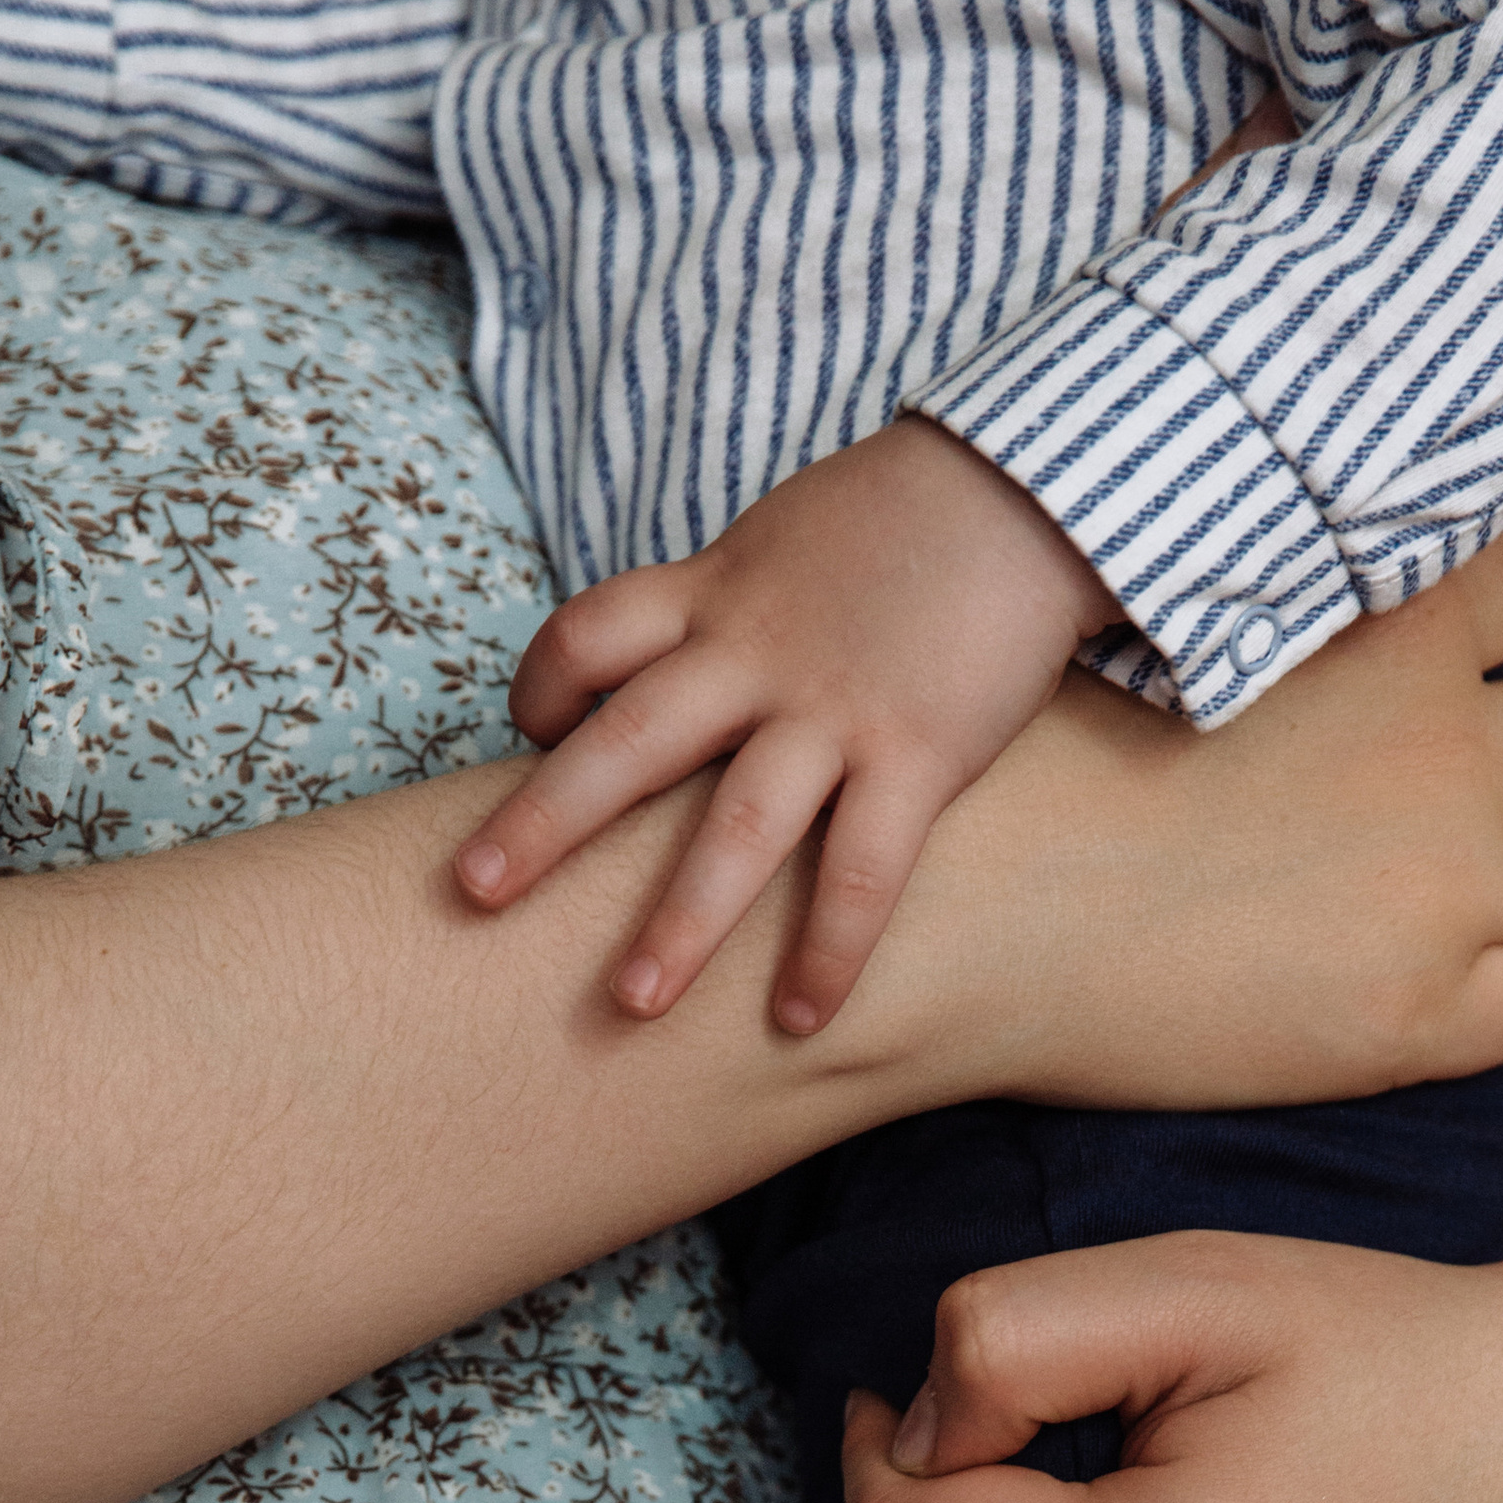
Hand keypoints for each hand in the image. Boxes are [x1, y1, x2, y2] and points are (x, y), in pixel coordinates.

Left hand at [455, 419, 1113, 1032]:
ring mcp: (833, 708)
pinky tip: (798, 1021)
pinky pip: (861, 872)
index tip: (528, 728)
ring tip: (629, 1006)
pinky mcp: (917, 752)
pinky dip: (830, 952)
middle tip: (469, 896)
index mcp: (717, 589)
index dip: (542, 683)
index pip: (589, 632)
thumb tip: (693, 653)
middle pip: (625, 742)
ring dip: (678, 923)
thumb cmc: (911, 516)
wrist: (1033, 481)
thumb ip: (734, 599)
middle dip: (542, 823)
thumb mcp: (791, 534)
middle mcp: (755, 653)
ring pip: (734, 827)